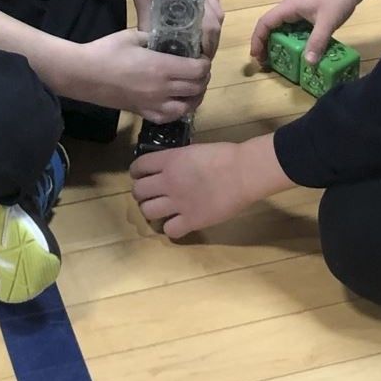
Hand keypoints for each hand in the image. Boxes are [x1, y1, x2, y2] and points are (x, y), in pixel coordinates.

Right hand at [63, 29, 210, 122]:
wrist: (83, 75)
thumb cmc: (106, 51)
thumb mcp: (133, 36)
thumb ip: (154, 37)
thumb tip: (166, 38)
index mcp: (162, 67)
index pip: (198, 70)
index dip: (205, 63)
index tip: (201, 57)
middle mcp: (162, 89)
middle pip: (197, 88)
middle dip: (203, 78)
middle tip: (199, 70)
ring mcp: (153, 104)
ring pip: (187, 107)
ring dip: (194, 97)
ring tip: (192, 87)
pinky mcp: (143, 113)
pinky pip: (169, 118)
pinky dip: (178, 110)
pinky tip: (176, 101)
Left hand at [121, 0, 224, 57]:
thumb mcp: (145, 7)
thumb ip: (150, 30)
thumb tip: (153, 54)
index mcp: (195, 1)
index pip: (209, 32)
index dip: (207, 49)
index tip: (200, 63)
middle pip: (216, 26)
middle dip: (210, 44)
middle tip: (200, 59)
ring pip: (217, 16)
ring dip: (212, 33)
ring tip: (201, 46)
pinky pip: (214, 5)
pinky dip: (211, 18)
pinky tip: (203, 26)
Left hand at [130, 134, 292, 238]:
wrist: (243, 172)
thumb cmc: (225, 155)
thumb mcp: (193, 150)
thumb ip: (177, 160)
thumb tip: (170, 168)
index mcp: (169, 161)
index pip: (138, 167)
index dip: (137, 172)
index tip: (141, 175)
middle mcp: (168, 182)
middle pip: (138, 191)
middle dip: (141, 193)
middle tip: (151, 194)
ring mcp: (178, 203)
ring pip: (147, 212)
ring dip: (151, 211)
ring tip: (161, 210)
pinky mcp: (191, 221)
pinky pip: (169, 230)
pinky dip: (171, 228)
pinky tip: (179, 223)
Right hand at [251, 0, 362, 67]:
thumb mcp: (327, 21)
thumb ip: (317, 42)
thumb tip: (308, 64)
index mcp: (288, 7)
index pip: (264, 24)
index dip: (257, 40)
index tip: (256, 57)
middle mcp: (290, 8)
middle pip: (272, 27)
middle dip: (268, 45)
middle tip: (270, 63)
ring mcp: (301, 9)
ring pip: (285, 28)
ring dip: (282, 43)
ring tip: (284, 60)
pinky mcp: (311, 12)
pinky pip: (298, 28)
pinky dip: (296, 40)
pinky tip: (304, 50)